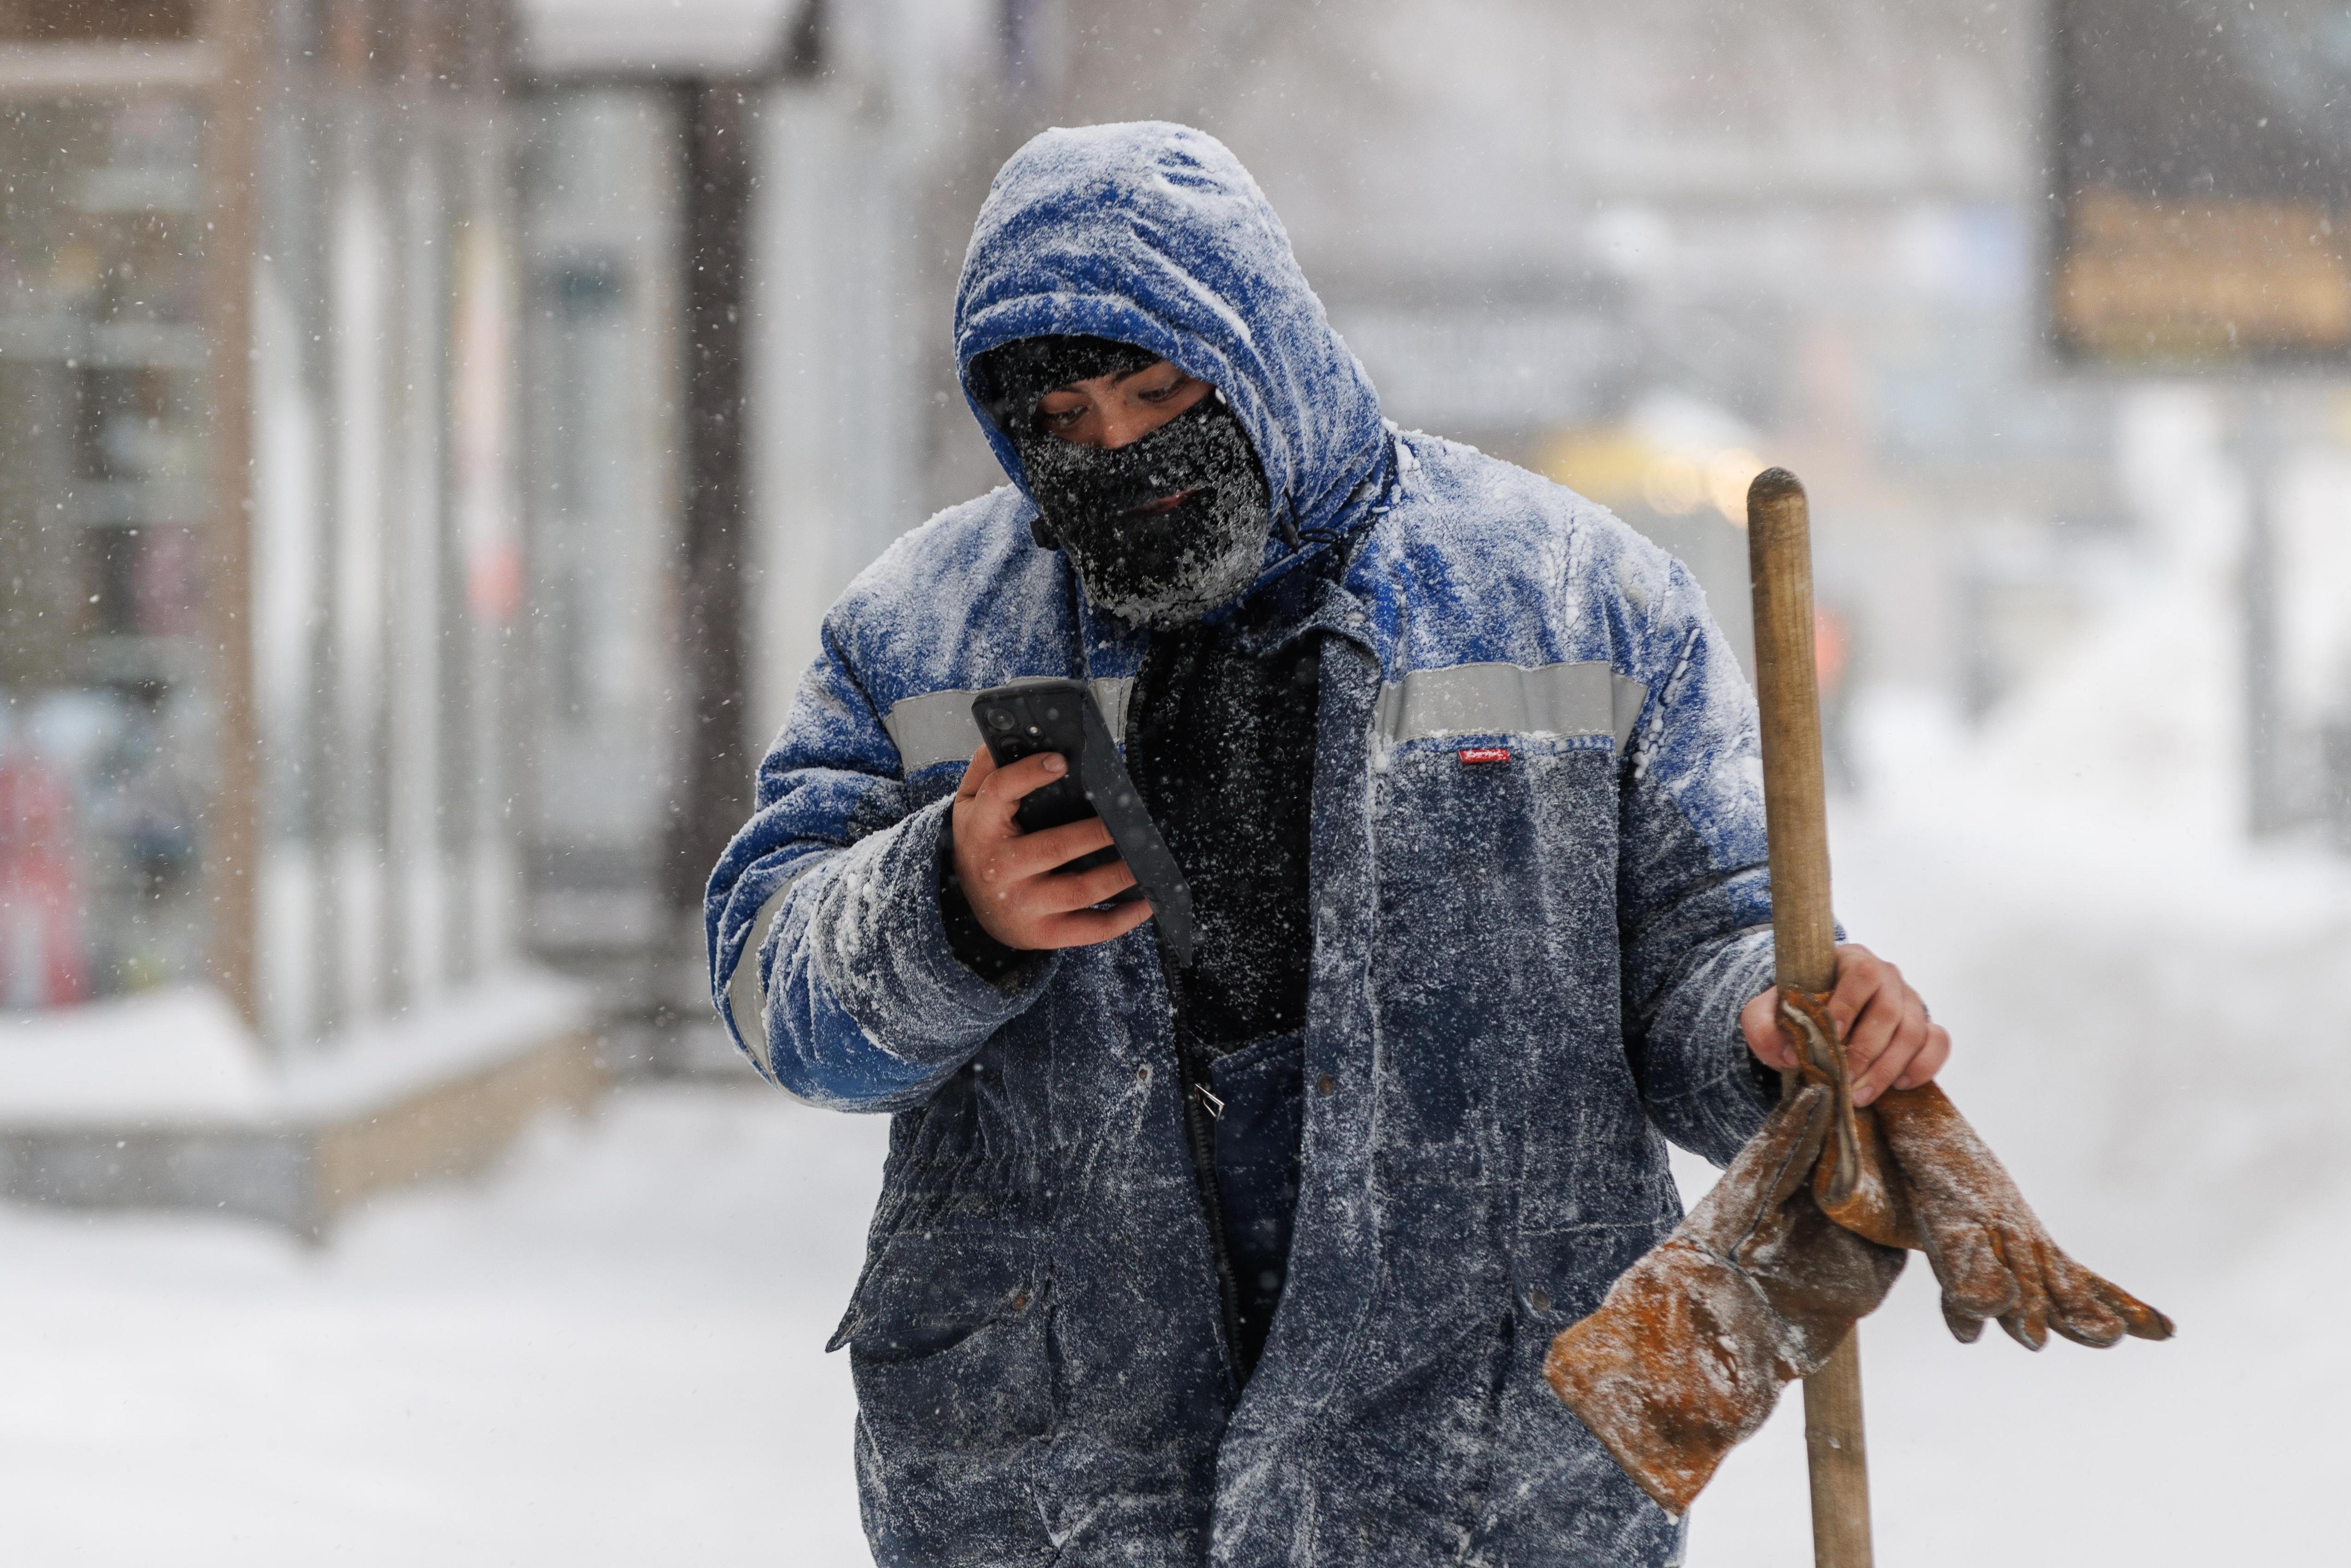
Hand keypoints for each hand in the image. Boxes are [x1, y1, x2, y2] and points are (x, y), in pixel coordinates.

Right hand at [950, 744, 1153, 950]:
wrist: (970, 906)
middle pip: (1054, 847)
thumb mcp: (970, 803)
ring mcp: (1022, 906)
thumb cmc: (981, 843)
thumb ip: (988, 768)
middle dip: (1097, 834)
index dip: (1029, 775)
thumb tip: (1017, 735)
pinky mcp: (1043, 934)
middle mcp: (999, 870)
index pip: (1000, 794)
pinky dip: (1123, 919)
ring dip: (1119, 875)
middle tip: (1131, 820)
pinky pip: (1089, 929)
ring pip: (1079, 890)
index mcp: (980, 828)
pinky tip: (1147, 902)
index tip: (1062, 761)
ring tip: (1146, 858)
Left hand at [1739, 942, 1948, 1105]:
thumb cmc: (1795, 1010)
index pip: (1861, 975)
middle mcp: (1887, 976)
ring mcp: (1909, 1001)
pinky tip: (1899, 1084)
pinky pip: (1938, 1043)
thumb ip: (1764, 1026)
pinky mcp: (1924, 1026)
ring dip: (1888, 1068)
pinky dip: (1923, 1066)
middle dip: (1866, 1051)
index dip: (1848, 1007)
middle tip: (1843, 1080)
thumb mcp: (1765, 1013)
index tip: (1829, 1038)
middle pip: (1890, 1010)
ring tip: (1860, 1095)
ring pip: (1914, 1031)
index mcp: (1850, 960)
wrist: (1815, 1018)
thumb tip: (1790, 1054)